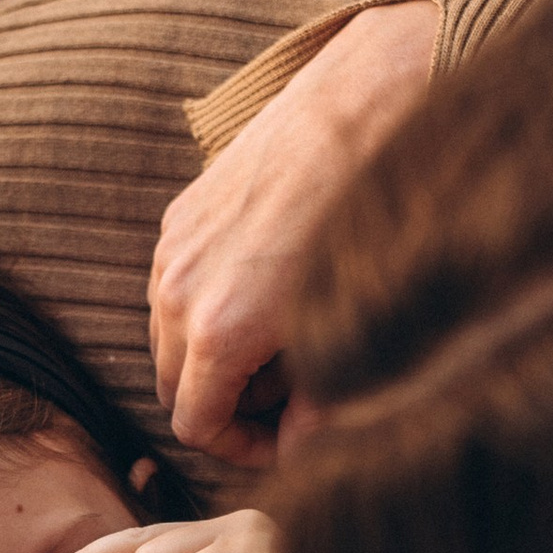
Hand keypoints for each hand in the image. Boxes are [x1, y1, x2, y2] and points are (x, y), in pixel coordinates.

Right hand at [149, 0, 441, 460]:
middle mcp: (179, 290)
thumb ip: (323, 406)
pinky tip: (276, 283)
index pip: (194, 426)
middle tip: (294, 397)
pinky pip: (181, 283)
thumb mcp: (362, 335)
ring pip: (174, 333)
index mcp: (217, 331)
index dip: (241, 448)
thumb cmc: (379, 223)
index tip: (284, 440)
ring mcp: (175, 245)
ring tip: (292, 335)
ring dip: (221, 353)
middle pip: (175, 385)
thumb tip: (299, 443)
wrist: (371, 104)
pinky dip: (214, 303)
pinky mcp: (185, 209)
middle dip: (231, 404)